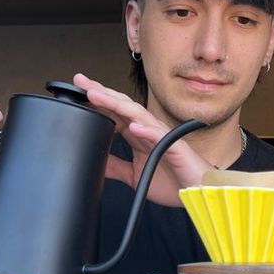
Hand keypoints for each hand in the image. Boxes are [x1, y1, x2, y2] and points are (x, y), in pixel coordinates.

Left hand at [73, 73, 209, 206]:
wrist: (196, 192)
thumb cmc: (171, 180)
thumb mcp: (133, 175)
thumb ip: (115, 166)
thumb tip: (94, 161)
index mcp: (137, 135)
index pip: (113, 112)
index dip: (96, 101)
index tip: (77, 91)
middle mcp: (147, 130)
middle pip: (121, 106)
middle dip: (101, 93)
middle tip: (80, 82)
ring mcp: (160, 136)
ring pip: (136, 114)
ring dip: (116, 104)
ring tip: (97, 96)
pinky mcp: (173, 147)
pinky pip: (158, 136)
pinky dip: (146, 131)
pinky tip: (133, 127)